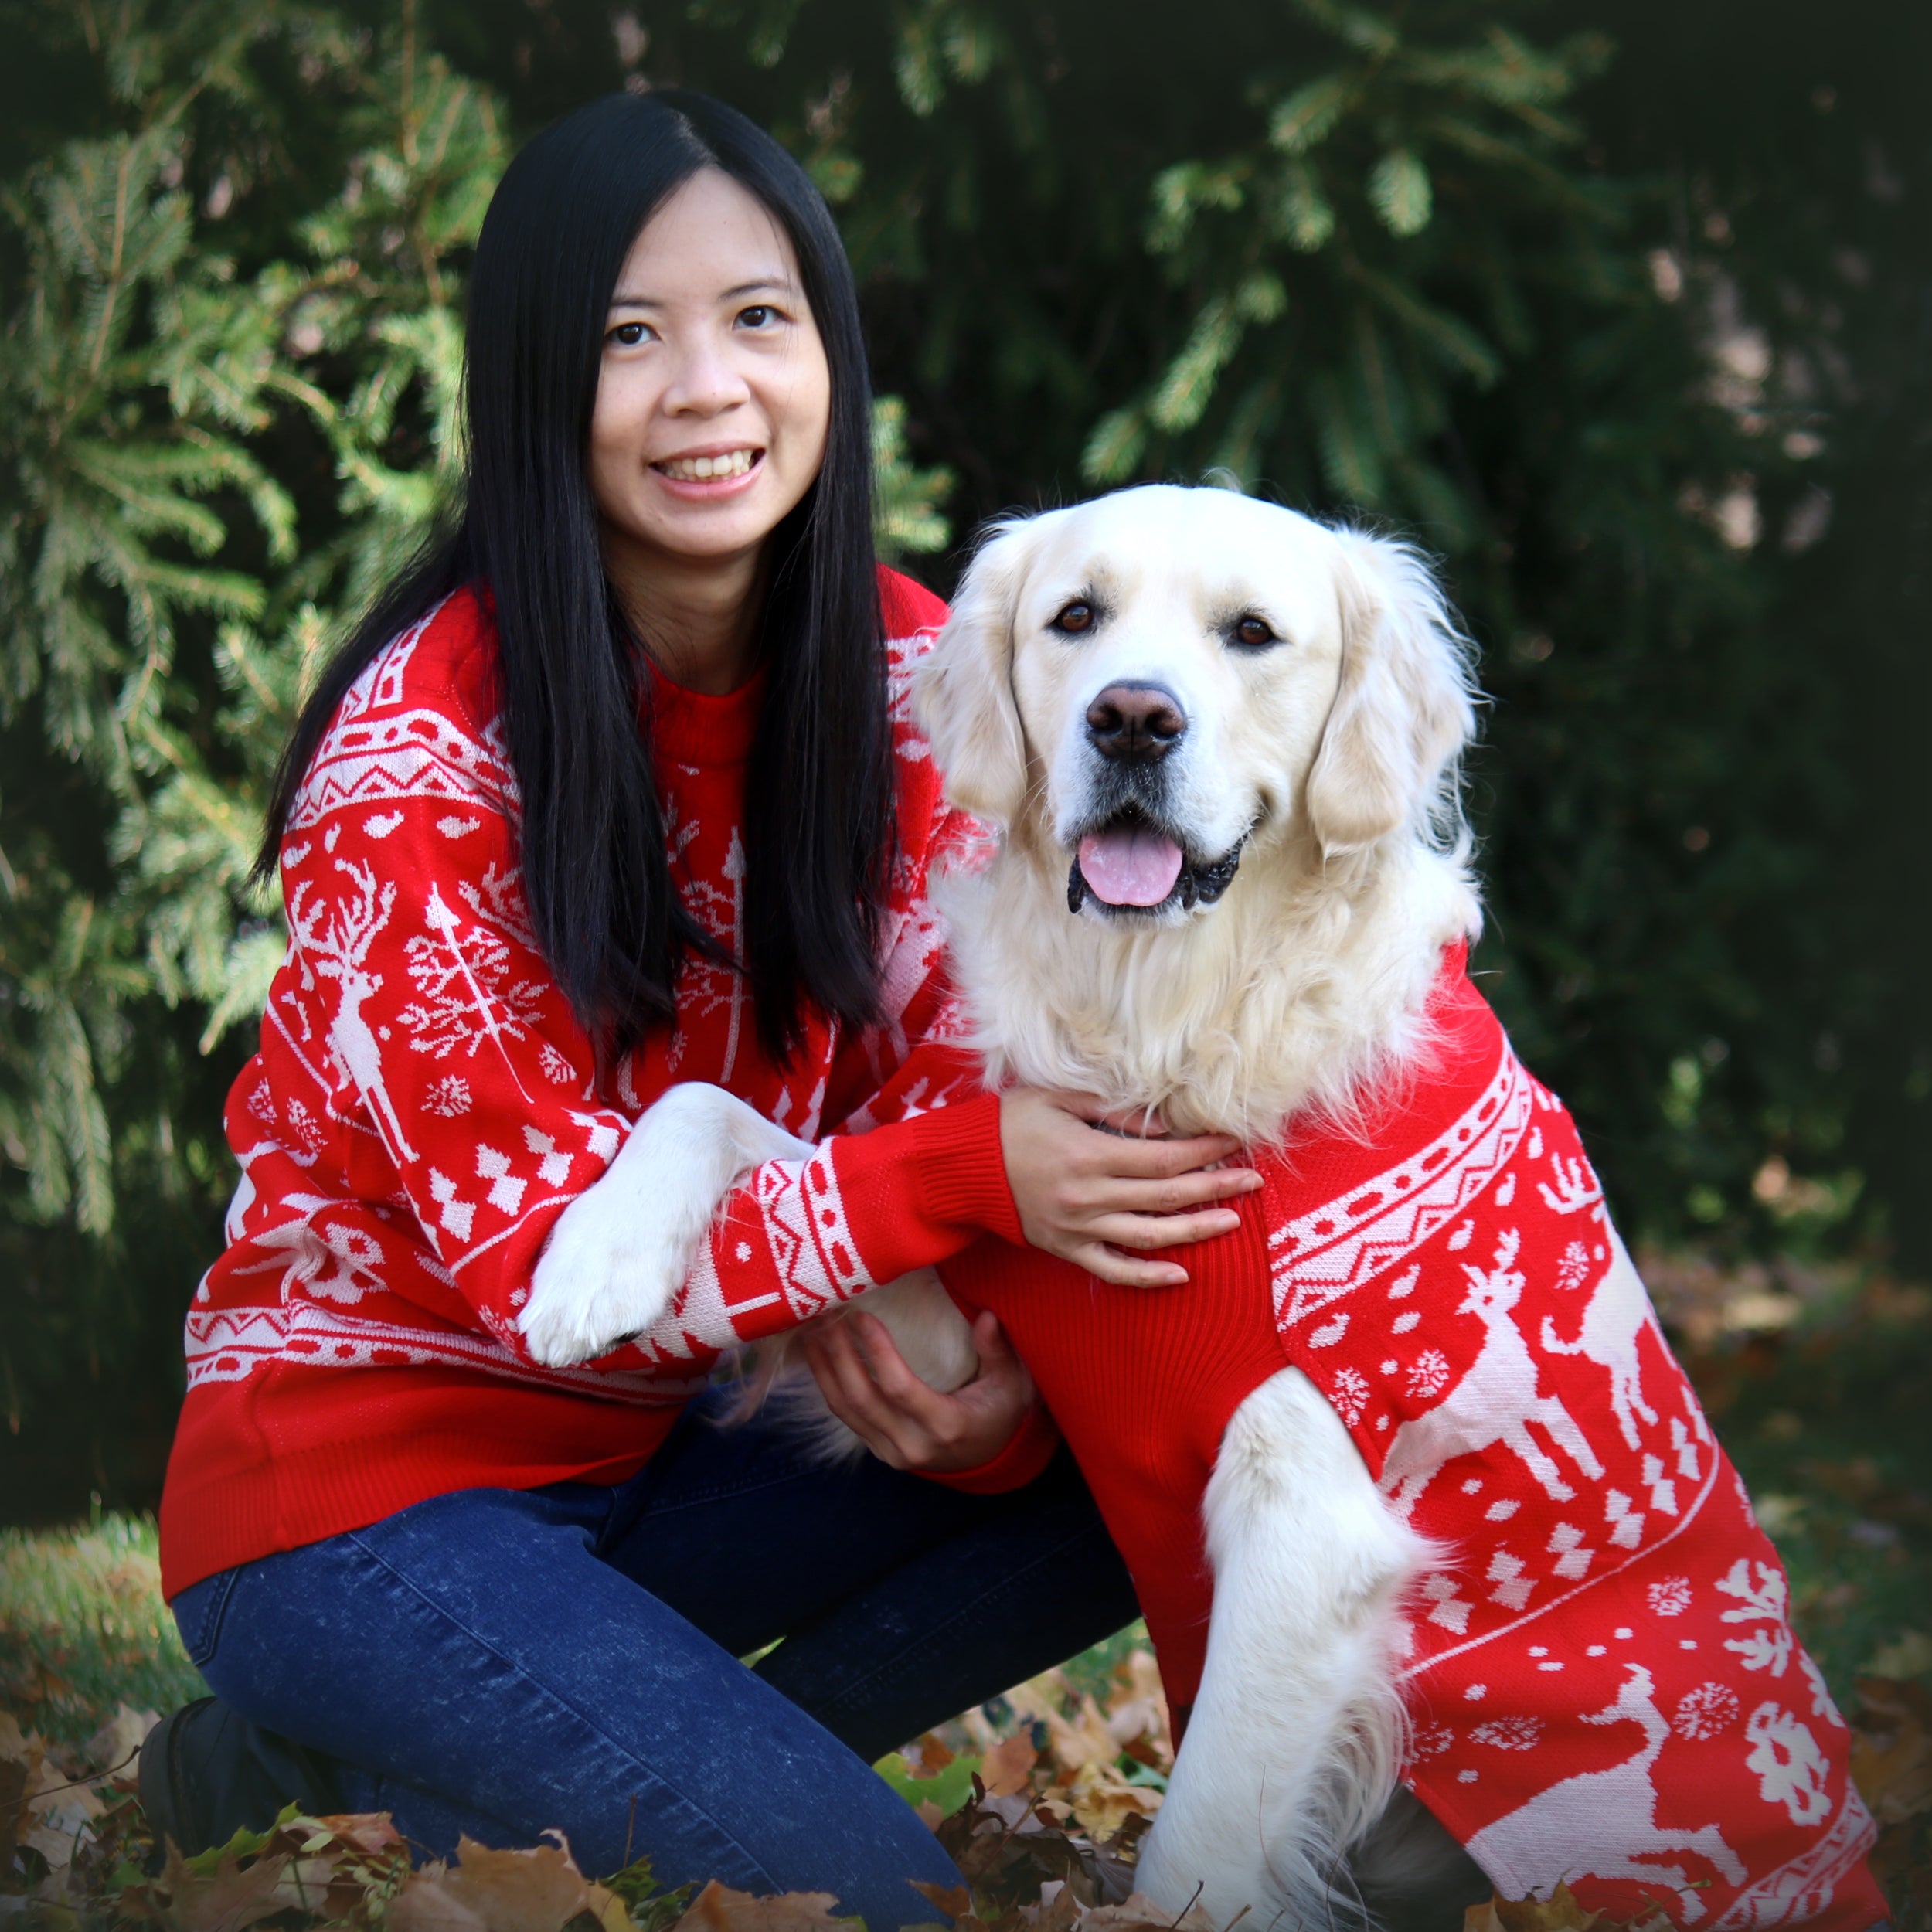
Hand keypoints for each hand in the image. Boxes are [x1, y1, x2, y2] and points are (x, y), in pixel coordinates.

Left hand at [801, 1309, 1036, 1472]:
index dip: (877, 1352)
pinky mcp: (878, 1451)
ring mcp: (891, 1452)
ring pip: (846, 1409)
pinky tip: (818, 1356)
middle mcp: (912, 1444)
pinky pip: (845, 1417)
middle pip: (863, 1397)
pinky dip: (827, 1384)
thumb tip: (987, 1316)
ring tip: (811, 1329)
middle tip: (827, 1313)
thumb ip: (998, 1350)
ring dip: (824, 1367)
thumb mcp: (1011, 1382)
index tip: (862, 1317)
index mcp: (946, 1425)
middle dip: (839, 1353)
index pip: (899, 1388)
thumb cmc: (1000, 1411)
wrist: (989, 1457)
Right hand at [999, 1087, 1258, 1286]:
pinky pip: (1113, 1270)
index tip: (1233, 1143)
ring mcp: (1078, 1228)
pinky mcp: (1066, 1249)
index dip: (1203, 1151)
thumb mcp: (1056, 1098)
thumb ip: (1111, 1110)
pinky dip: (1147, 1277)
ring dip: (1195, 1231)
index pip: (1162, 1157)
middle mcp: (1089, 1197)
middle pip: (1166, 1196)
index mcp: (1089, 1155)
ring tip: (1232, 1222)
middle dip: (1215, 1187)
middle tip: (1253, 1181)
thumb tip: (1161, 1122)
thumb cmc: (1007, 1123)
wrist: (959, 1168)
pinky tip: (1180, 1275)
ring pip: (1149, 1237)